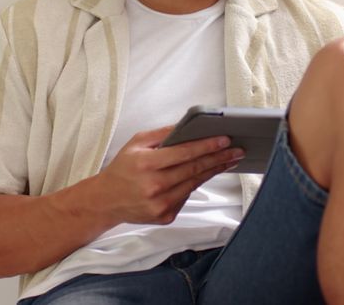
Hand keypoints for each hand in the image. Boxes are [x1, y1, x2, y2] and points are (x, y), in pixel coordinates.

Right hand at [95, 126, 244, 224]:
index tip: (224, 140)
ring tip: (229, 160)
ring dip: (214, 171)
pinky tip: (205, 174)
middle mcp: (154, 185)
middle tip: (237, 150)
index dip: (207, 146)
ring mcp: (161, 203)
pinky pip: (186, 196)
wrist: (107, 201)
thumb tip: (187, 126)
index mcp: (146, 164)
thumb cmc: (123, 169)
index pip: (184, 153)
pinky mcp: (165, 216)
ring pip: (195, 183)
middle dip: (219, 158)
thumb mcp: (137, 143)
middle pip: (194, 169)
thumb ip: (162, 134)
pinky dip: (195, 184)